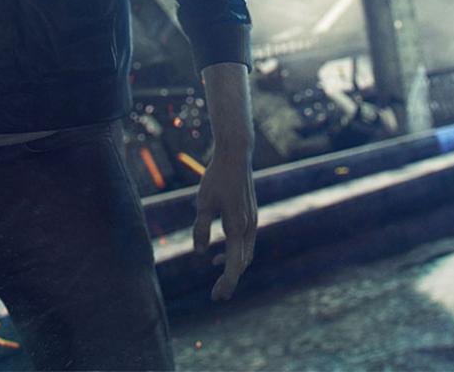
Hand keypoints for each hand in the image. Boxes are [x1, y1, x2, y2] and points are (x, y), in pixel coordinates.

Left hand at [192, 150, 256, 300]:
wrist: (236, 155)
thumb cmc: (217, 177)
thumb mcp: (203, 203)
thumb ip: (201, 229)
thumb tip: (201, 253)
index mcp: (237, 226)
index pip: (234, 265)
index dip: (226, 283)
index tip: (217, 297)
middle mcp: (249, 226)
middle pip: (243, 263)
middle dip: (230, 280)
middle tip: (216, 295)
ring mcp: (252, 220)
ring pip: (247, 253)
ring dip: (234, 267)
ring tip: (217, 274)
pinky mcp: (251, 214)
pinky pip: (247, 242)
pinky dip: (237, 253)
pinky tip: (220, 253)